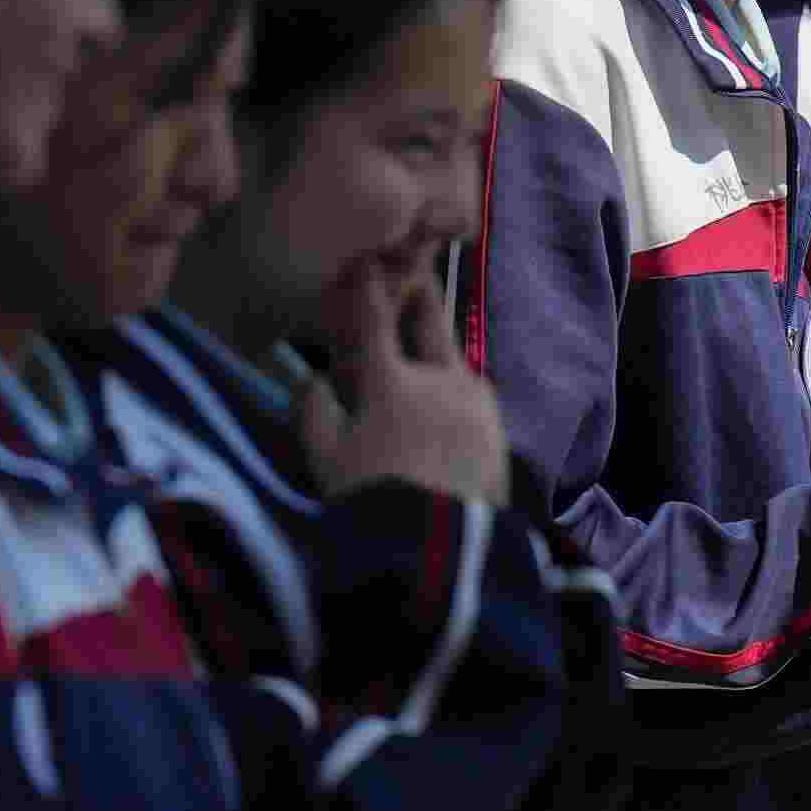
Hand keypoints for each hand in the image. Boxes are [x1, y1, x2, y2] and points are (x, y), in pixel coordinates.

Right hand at [295, 271, 512, 506]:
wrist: (443, 552)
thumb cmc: (375, 501)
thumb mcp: (326, 461)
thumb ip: (313, 411)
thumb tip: (312, 378)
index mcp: (393, 381)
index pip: (375, 317)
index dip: (367, 283)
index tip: (365, 258)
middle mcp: (442, 378)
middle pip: (431, 319)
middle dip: (419, 291)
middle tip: (414, 272)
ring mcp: (477, 403)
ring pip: (456, 357)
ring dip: (439, 344)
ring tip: (427, 343)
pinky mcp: (498, 430)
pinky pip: (474, 394)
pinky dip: (457, 384)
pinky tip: (448, 395)